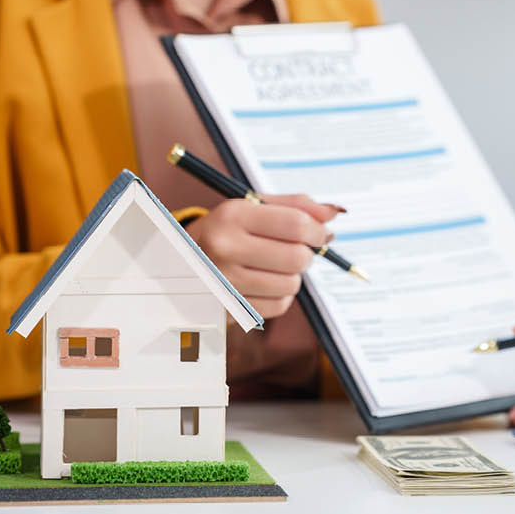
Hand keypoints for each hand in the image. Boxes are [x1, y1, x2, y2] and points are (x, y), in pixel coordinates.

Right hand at [184, 194, 340, 318]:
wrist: (181, 261)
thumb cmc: (226, 230)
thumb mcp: (252, 207)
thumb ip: (295, 206)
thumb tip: (333, 213)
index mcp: (232, 216)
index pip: (295, 224)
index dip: (317, 231)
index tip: (319, 234)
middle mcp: (225, 248)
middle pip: (298, 258)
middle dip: (306, 255)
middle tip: (296, 250)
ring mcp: (225, 282)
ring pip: (292, 284)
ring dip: (292, 276)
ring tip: (273, 266)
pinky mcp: (229, 308)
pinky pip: (280, 305)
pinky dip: (280, 295)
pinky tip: (263, 283)